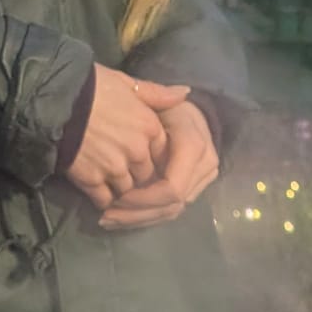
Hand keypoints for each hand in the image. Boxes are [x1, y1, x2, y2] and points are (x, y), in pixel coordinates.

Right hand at [63, 67, 189, 210]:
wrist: (52, 98)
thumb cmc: (90, 86)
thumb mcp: (126, 83)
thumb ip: (157, 94)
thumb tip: (185, 94)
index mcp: (149, 127)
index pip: (162, 154)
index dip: (150, 156)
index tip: (137, 153)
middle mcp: (137, 151)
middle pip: (146, 175)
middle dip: (136, 175)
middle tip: (119, 167)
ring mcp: (115, 168)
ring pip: (127, 190)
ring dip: (119, 188)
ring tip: (106, 179)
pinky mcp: (92, 180)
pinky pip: (105, 199)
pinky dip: (102, 199)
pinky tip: (95, 190)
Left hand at [99, 101, 219, 232]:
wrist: (190, 116)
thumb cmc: (167, 107)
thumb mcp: (158, 100)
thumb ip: (160, 96)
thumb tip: (182, 92)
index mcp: (194, 148)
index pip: (172, 189)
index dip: (143, 199)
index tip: (116, 197)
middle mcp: (204, 169)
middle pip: (171, 206)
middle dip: (137, 214)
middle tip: (106, 216)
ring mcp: (202, 183)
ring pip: (171, 213)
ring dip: (139, 219)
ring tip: (109, 219)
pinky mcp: (195, 191)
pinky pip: (170, 210)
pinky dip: (145, 216)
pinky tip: (122, 217)